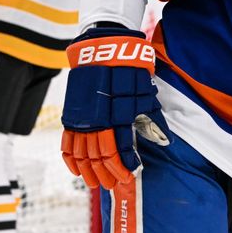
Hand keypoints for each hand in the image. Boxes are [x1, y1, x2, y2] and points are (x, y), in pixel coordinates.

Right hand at [61, 27, 169, 189]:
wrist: (105, 49)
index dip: (126, 165)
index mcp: (118, 115)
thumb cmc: (130, 70)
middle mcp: (98, 120)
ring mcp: (82, 119)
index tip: (131, 173)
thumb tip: (164, 139)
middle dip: (108, 173)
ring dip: (90, 172)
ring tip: (97, 183)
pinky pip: (67, 143)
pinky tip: (77, 170)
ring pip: (82, 154)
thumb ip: (152, 119)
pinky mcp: (71, 115)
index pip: (121, 150)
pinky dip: (71, 160)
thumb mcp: (146, 93)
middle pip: (101, 156)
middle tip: (115, 183)